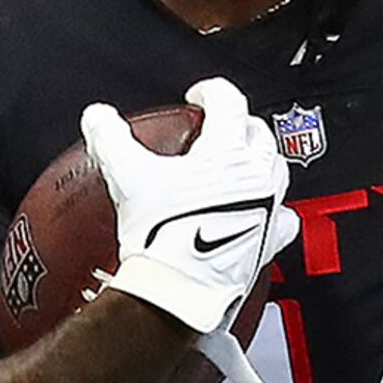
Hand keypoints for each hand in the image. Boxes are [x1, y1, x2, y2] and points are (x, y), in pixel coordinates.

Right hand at [82, 81, 297, 358]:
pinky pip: (284, 215)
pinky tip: (262, 209)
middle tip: (218, 128)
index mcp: (228, 152)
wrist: (181, 291)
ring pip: (276, 169)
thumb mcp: (128, 176)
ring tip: (239, 162)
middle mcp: (257, 176)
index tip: (199, 96)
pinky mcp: (271, 240)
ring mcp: (269, 208)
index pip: (230, 102)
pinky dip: (275, 206)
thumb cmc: (162, 237)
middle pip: (258, 133)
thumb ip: (110, 138)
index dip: (211, 91)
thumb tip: (98, 117)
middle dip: (239, 124)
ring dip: (259, 159)